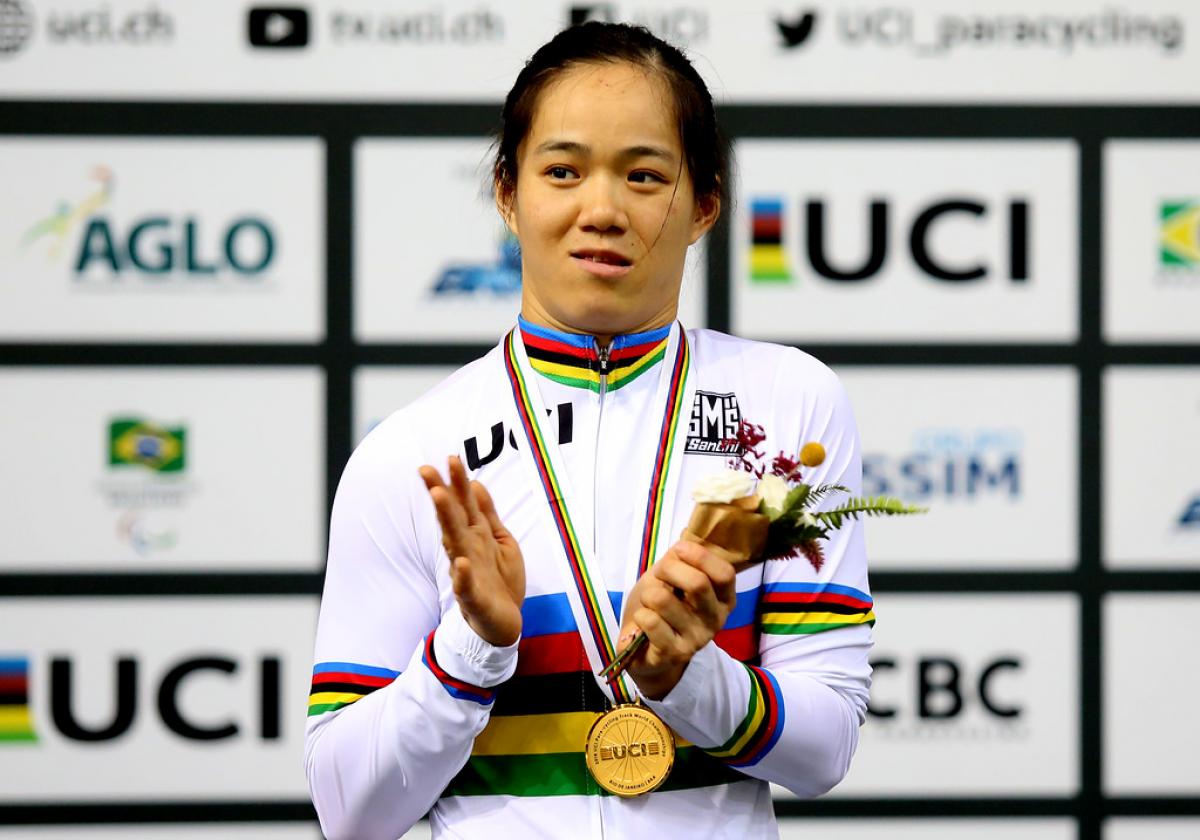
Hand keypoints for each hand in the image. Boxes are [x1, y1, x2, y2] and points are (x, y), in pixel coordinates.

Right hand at [419, 456, 524, 646]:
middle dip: (441, 493)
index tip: (449, 457)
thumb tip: (475, 483)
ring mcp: (467, 572)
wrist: (502, 623)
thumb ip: (487, 514)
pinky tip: (460, 563)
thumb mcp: (499, 539)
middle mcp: (467, 549)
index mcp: (475, 535)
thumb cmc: (499, 579)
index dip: (457, 481)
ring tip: (439, 498)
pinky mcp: (474, 597)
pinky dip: (463, 575)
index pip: (463, 503)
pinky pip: (467, 585)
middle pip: (452, 517)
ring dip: (446, 521)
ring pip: (454, 544)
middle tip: (426, 470)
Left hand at [618, 540, 736, 699]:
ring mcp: (697, 639)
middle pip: (698, 583)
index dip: (700, 556)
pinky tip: (644, 624)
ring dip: (648, 594)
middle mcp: (716, 620)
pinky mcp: (674, 654)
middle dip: (668, 569)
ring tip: (649, 604)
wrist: (644, 651)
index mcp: (723, 599)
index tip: (679, 550)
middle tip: (658, 575)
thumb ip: (679, 561)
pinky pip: (650, 621)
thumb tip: (682, 548)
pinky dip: (640, 615)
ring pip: (663, 600)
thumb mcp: (671, 578)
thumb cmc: (661, 608)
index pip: (725, 573)